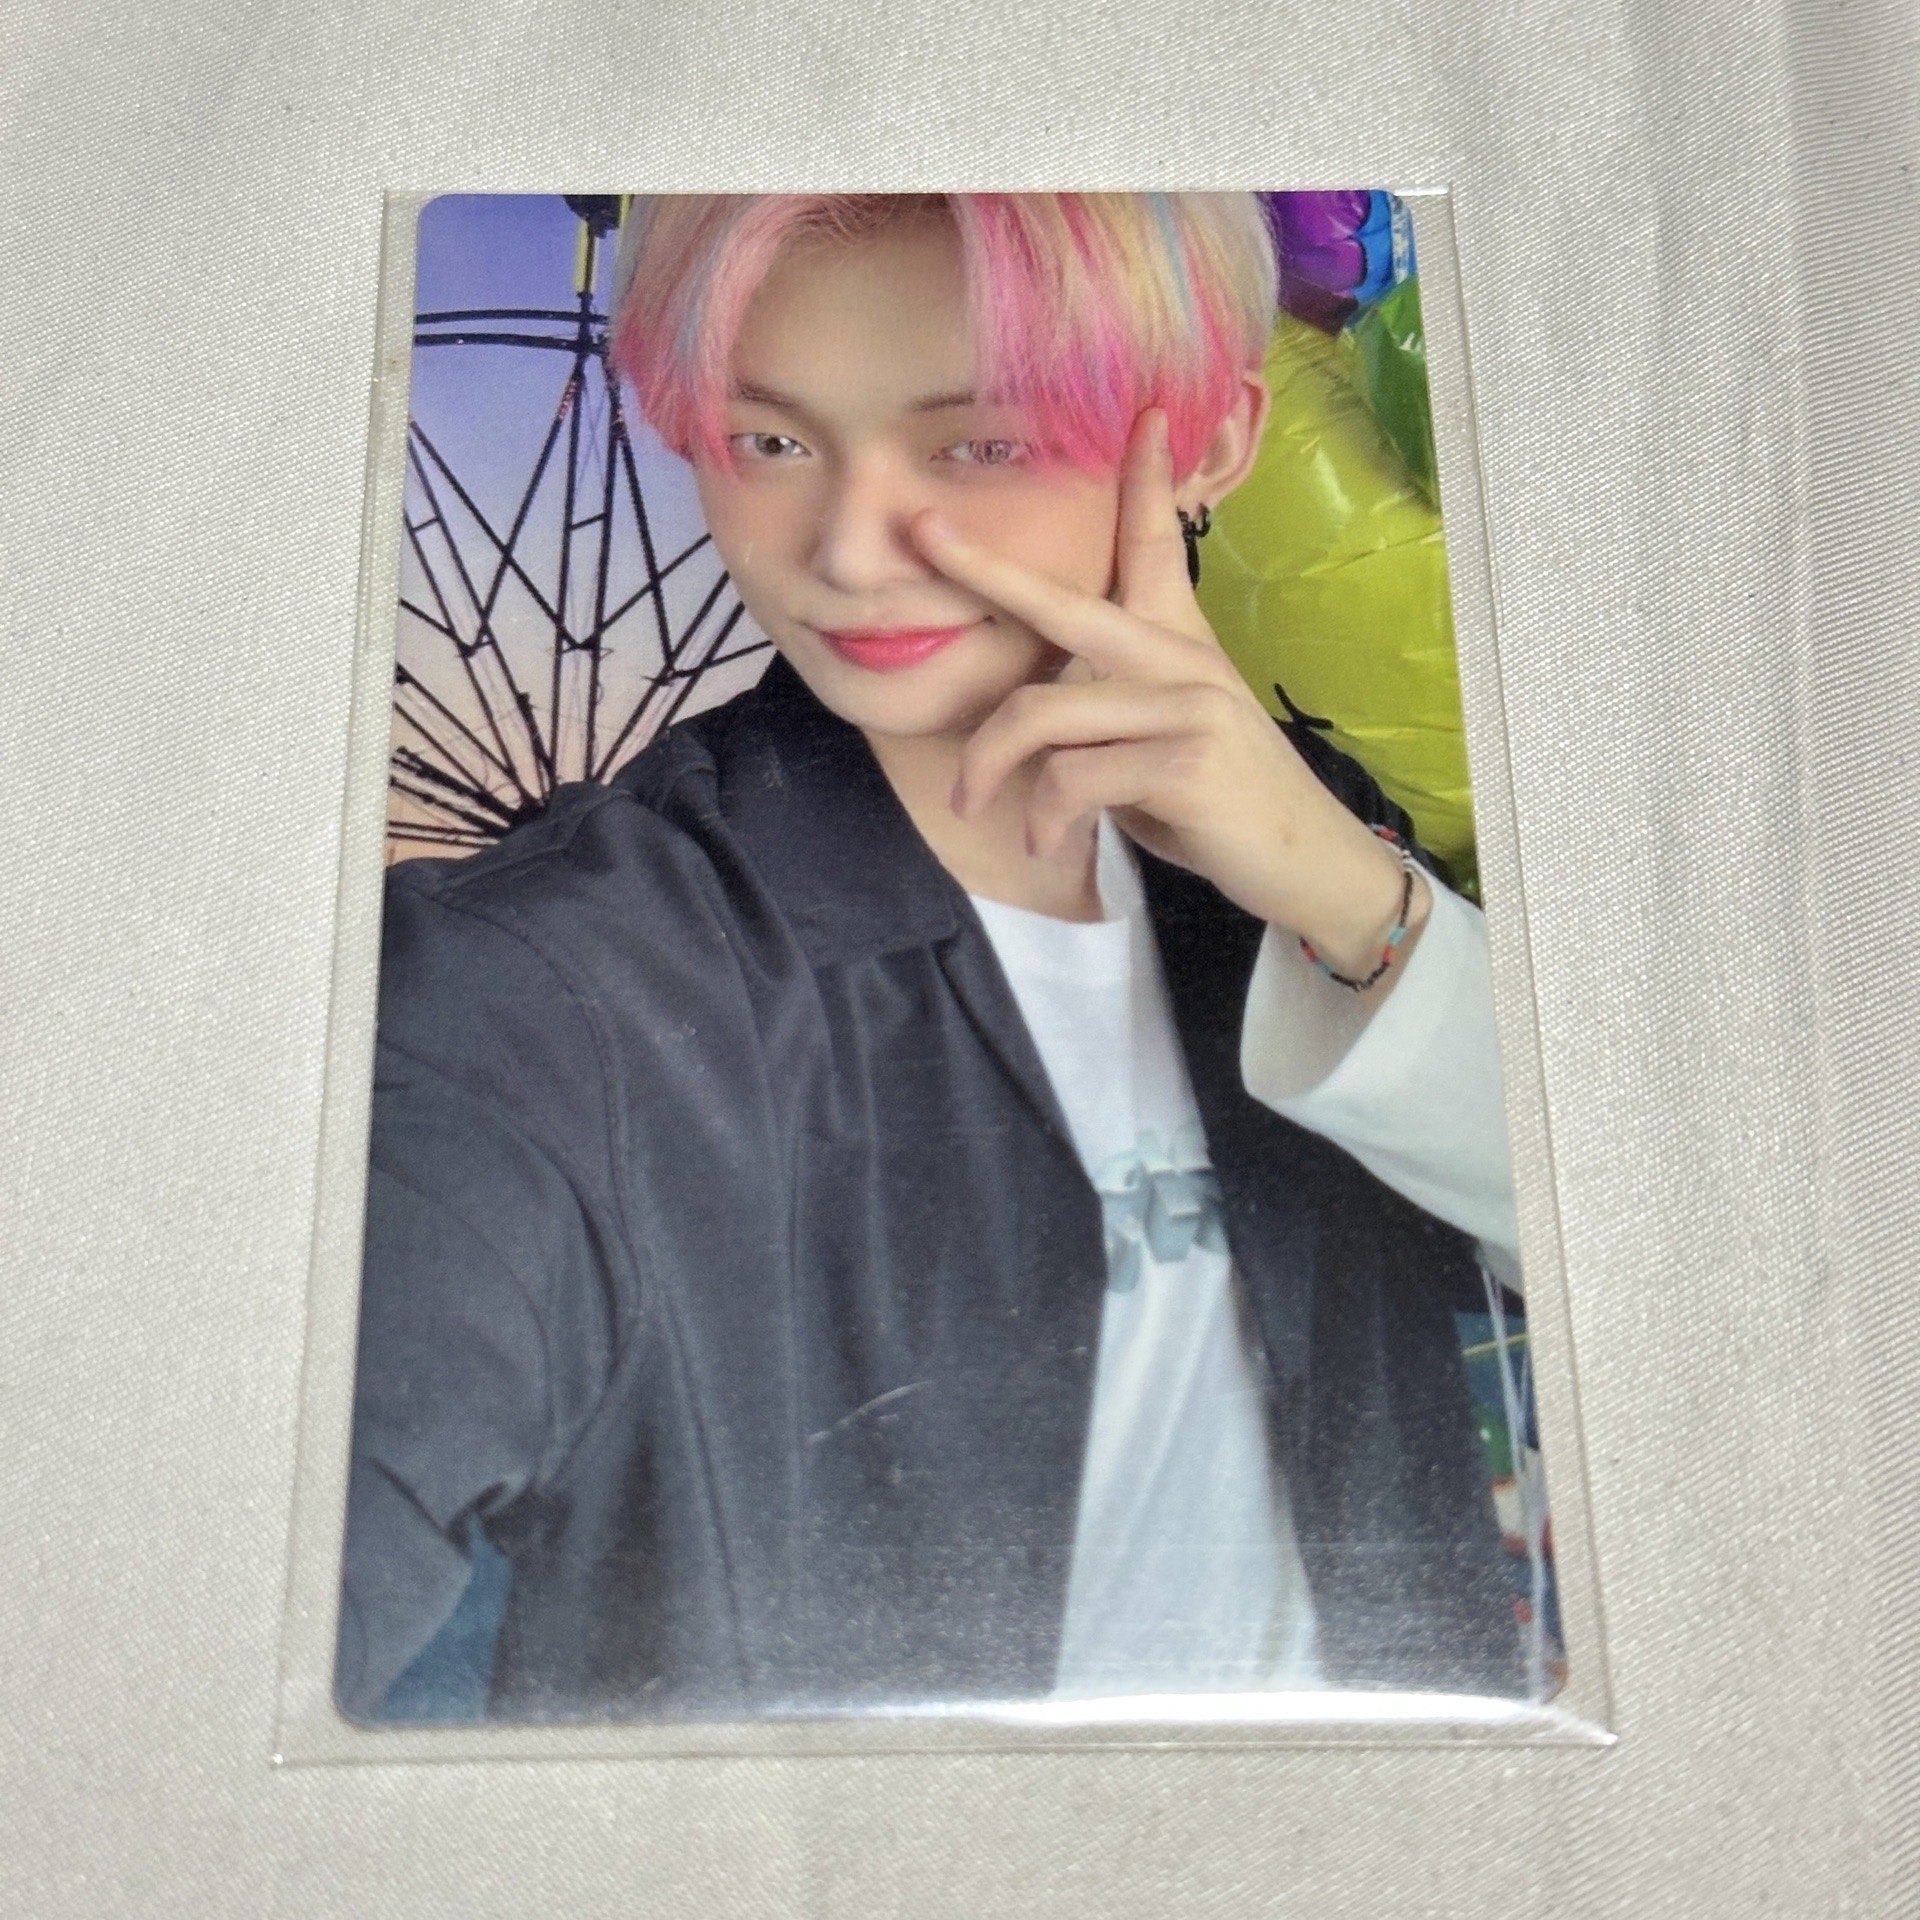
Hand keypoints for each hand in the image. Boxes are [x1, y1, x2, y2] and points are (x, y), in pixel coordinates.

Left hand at [912, 409, 1425, 976]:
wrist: (1304, 863)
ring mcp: (1186, 706)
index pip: (1153, 544)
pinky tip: (1046, 841)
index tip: (1142, 413)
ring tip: (973, 802)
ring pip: (1043, 712)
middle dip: (982, 567)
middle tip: (922, 535)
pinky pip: (1071, 777)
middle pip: (1062, 603)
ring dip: (989, 766)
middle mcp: (1182, 659)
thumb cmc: (1218, 807)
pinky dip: (1043, 816)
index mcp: (1178, 643)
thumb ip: (1104, 714)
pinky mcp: (1184, 761)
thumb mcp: (1157, 746)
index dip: (1143, 478)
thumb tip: (1030, 721)